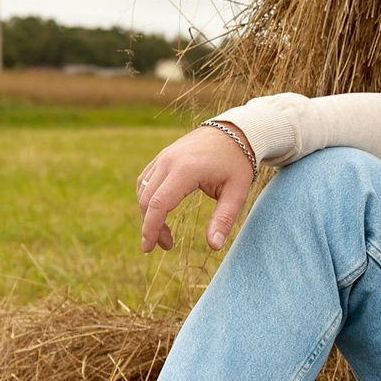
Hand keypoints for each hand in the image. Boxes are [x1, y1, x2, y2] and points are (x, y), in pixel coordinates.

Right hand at [136, 125, 255, 252]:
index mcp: (186, 170)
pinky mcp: (162, 156)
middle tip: (166, 246)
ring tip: (165, 233)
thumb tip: (215, 247)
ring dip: (148, 213)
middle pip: (147, 199)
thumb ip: (224, 219)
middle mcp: (169, 161)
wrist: (235, 131)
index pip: (159, 203)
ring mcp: (163, 156)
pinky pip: (146, 179)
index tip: (149, 248)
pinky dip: (148, 198)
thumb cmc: (237, 163)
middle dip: (150, 226)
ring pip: (143, 190)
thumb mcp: (237, 192)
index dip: (151, 228)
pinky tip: (160, 212)